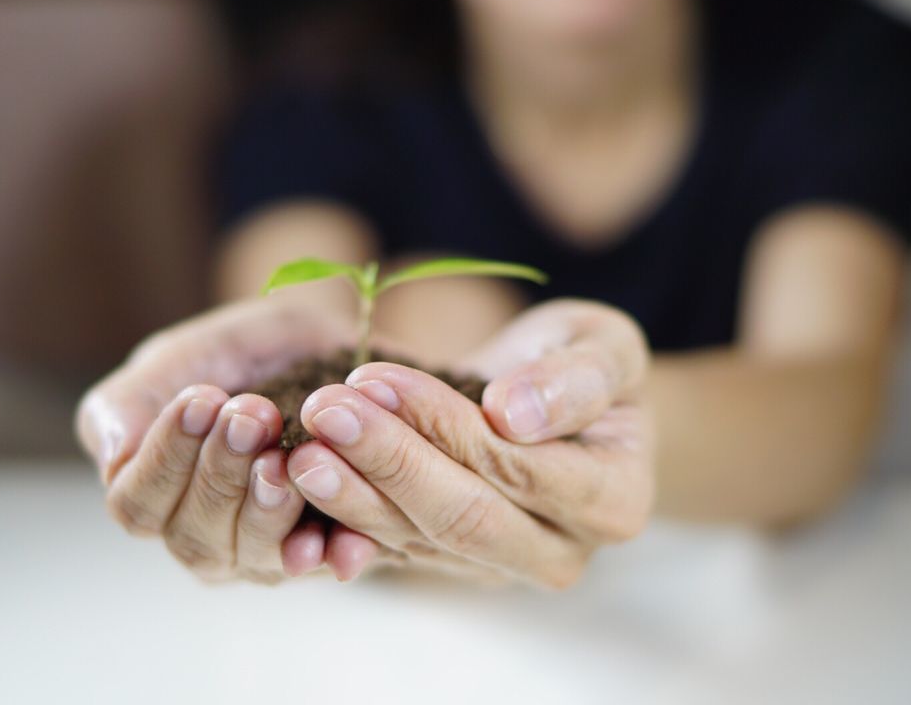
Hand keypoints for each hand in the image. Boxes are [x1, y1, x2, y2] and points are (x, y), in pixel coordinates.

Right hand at [75, 299, 351, 581]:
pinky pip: (324, 561)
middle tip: (252, 414)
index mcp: (151, 499)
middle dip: (222, 473)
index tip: (200, 399)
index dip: (166, 458)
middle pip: (196, 535)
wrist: (313, 342)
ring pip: (255, 553)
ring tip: (283, 457)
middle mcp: (203, 537)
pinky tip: (337, 537)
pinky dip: (331, 552)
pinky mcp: (324, 549)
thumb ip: (128, 405)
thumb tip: (112, 460)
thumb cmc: (229, 356)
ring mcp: (262, 553)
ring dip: (268, 506)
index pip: (138, 505)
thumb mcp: (173, 362)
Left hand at [290, 299, 653, 587]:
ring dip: (351, 490)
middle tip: (323, 411)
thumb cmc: (582, 362)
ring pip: (416, 538)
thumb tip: (515, 414)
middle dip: (387, 462)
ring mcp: (500, 567)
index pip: (516, 467)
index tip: (376, 377)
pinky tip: (295, 477)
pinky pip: (389, 544)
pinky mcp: (447, 563)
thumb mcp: (604, 344)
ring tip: (300, 443)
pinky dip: (341, 513)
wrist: (551, 396)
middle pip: (461, 517)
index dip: (442, 426)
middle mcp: (562, 551)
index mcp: (614, 501)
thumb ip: (577, 376)